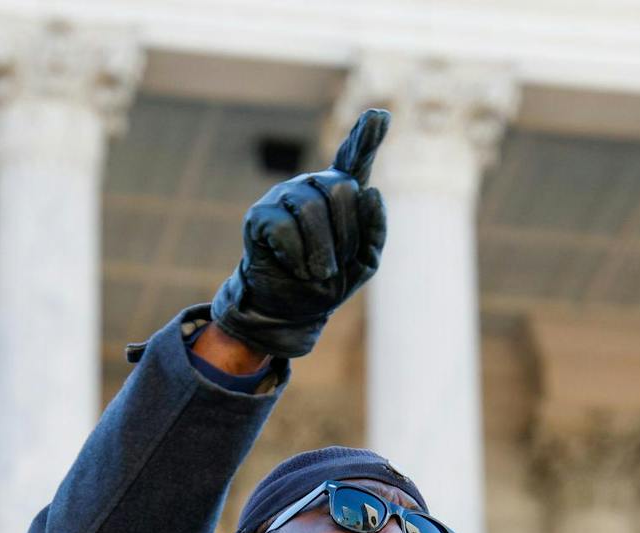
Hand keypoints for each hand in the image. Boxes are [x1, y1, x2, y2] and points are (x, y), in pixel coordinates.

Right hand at [210, 108, 389, 357]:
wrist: (289, 311)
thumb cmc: (328, 282)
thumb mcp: (364, 262)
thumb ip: (376, 230)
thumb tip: (372, 191)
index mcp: (341, 195)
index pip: (355, 158)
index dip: (366, 137)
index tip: (380, 115)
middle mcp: (313, 186)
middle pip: (342, 188)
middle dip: (346, 234)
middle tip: (334, 265)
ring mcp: (284, 196)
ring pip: (312, 208)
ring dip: (322, 251)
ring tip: (318, 272)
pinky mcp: (260, 215)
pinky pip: (285, 227)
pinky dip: (297, 256)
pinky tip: (295, 268)